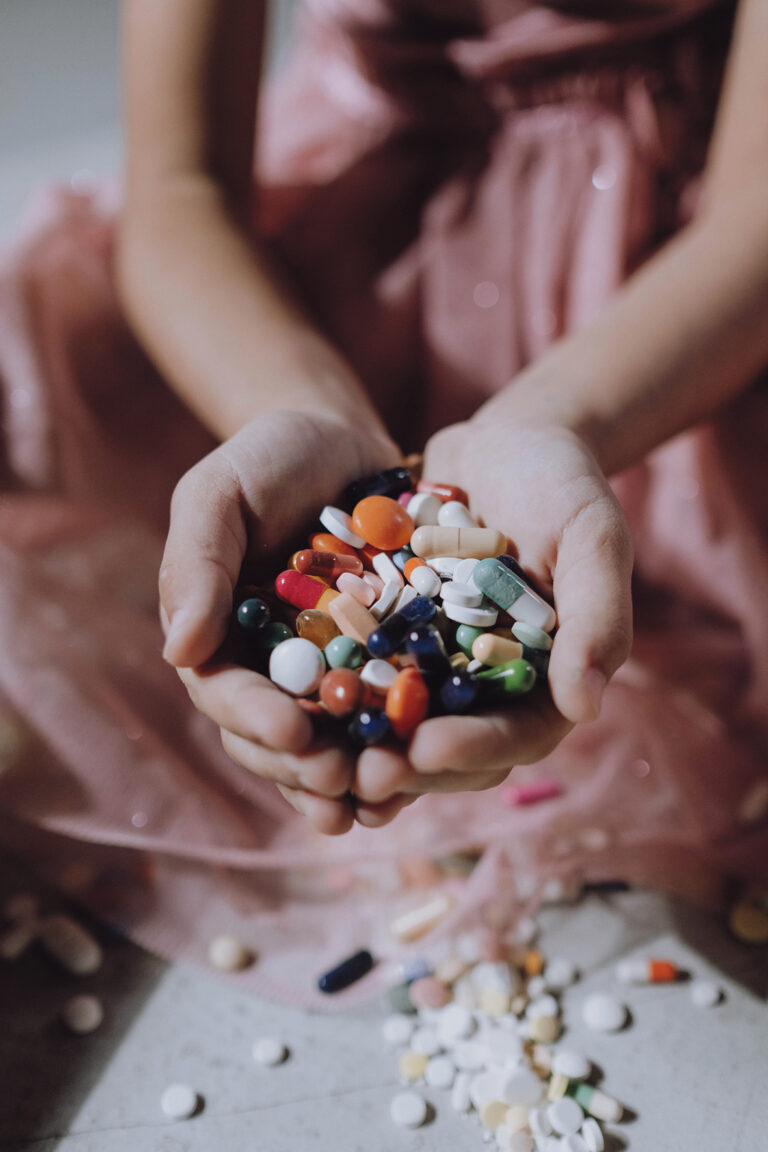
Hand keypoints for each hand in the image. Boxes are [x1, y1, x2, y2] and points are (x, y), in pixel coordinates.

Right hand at [159, 408, 402, 834]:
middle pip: (276, 738)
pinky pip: (386, 718)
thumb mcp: (220, 493)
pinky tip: (424, 777)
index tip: (291, 733)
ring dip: (353, 780)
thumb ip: (197, 564)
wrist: (342, 441)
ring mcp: (328, 672)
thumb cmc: (269, 459)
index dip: (255, 721)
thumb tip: (177, 652)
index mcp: (220, 638)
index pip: (225, 693)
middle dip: (305, 767)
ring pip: (331, 744)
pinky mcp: (383, 665)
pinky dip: (400, 749)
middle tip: (340, 782)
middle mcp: (270, 668)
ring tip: (382, 802)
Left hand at [350, 417, 633, 820]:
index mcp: (546, 680)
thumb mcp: (591, 537)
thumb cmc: (562, 484)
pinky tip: (289, 698)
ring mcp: (435, 666)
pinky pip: (357, 673)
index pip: (514, 734)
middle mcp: (487, 687)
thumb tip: (587, 708)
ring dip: (358, 746)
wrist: (504, 443)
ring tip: (314, 753)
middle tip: (357, 776)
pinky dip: (330, 690)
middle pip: (448, 748)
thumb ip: (597, 617)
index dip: (472, 749)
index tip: (427, 751)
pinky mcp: (392, 638)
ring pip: (395, 724)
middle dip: (405, 767)